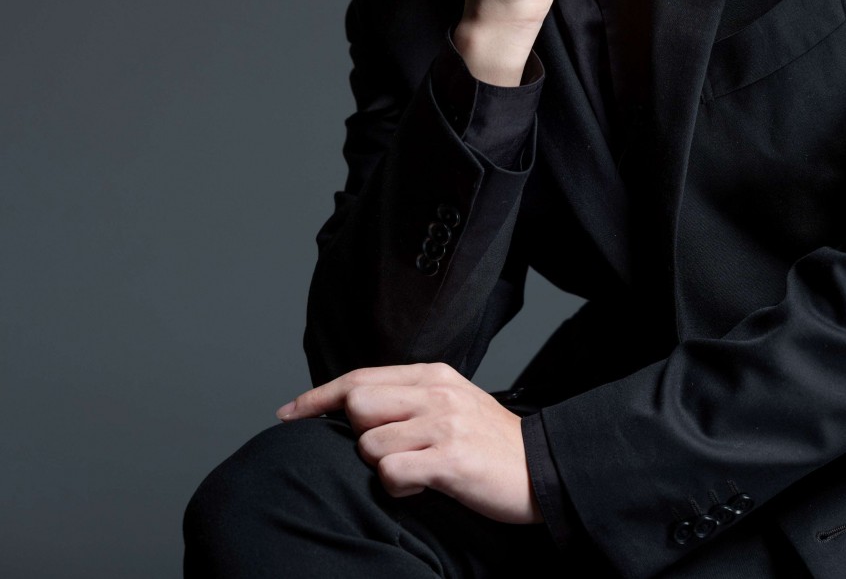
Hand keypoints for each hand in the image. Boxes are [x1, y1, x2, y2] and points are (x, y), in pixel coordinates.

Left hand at [275, 361, 542, 524]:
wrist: (541, 468)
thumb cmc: (489, 442)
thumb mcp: (451, 403)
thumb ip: (409, 398)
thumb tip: (356, 408)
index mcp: (432, 375)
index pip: (360, 377)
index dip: (318, 396)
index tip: (287, 412)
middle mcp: (435, 392)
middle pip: (357, 403)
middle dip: (358, 434)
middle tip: (388, 451)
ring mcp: (442, 423)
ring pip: (370, 444)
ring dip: (382, 467)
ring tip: (414, 473)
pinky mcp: (449, 458)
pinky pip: (391, 473)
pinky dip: (397, 487)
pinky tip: (420, 487)